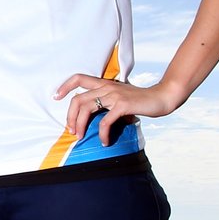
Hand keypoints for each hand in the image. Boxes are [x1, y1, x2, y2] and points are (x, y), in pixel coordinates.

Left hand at [54, 75, 182, 144]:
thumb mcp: (121, 98)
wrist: (162, 97)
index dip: (65, 86)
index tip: (56, 96)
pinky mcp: (122, 105)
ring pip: (86, 108)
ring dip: (80, 125)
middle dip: (70, 117)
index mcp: (104, 83)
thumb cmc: (141, 100)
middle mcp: (106, 86)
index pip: (79, 78)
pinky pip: (105, 121)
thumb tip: (95, 119)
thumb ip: (108, 103)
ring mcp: (114, 95)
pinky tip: (104, 141)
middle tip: (71, 130)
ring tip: (81, 136)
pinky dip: (102, 133)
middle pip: (77, 99)